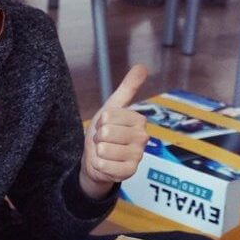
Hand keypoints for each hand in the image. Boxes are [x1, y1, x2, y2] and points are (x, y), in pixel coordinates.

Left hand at [80, 64, 148, 198]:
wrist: (96, 159)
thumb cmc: (104, 133)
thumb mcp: (112, 108)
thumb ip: (128, 88)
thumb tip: (142, 66)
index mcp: (138, 120)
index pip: (108, 116)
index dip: (100, 122)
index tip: (106, 126)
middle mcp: (142, 137)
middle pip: (105, 132)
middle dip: (98, 137)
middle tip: (104, 141)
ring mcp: (137, 156)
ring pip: (104, 149)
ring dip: (98, 152)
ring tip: (105, 152)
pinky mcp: (129, 173)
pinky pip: (104, 165)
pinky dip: (99, 165)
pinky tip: (105, 164)